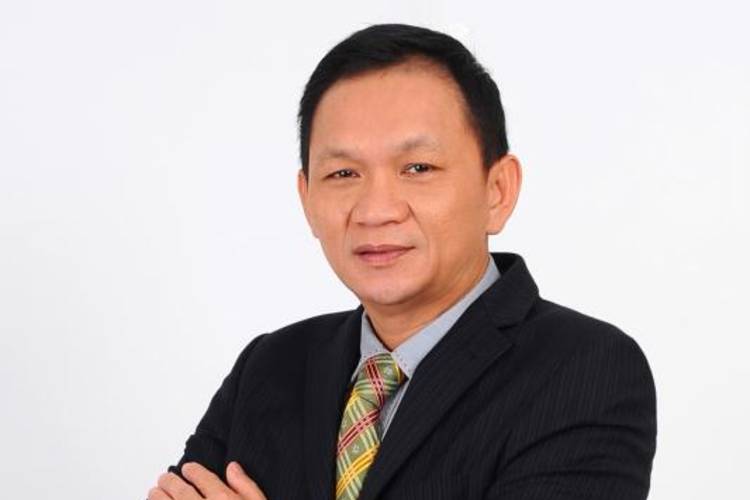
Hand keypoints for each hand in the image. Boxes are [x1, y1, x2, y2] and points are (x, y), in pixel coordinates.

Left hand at [148, 461, 266, 499]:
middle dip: (170, 482)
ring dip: (158, 498)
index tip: (187, 468)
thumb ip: (246, 486)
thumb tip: (233, 468)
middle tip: (163, 478)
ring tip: (153, 492)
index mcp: (224, 499)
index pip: (203, 479)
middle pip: (181, 492)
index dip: (193, 471)